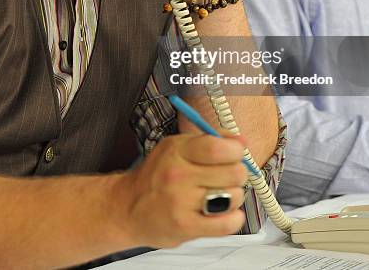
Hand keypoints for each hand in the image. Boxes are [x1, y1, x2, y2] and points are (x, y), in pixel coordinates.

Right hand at [117, 132, 247, 248]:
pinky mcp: (186, 228)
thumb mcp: (176, 146)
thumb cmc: (156, 176)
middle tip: (227, 176)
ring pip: (233, 197)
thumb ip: (209, 140)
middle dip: (237, 173)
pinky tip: (223, 212)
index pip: (218, 148)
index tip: (235, 153)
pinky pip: (227, 224)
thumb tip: (241, 141)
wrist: (127, 208)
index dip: (235, 150)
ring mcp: (181, 203)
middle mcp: (178, 175)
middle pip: (232, 172)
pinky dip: (233, 218)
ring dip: (234, 196)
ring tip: (221, 196)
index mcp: (177, 150)